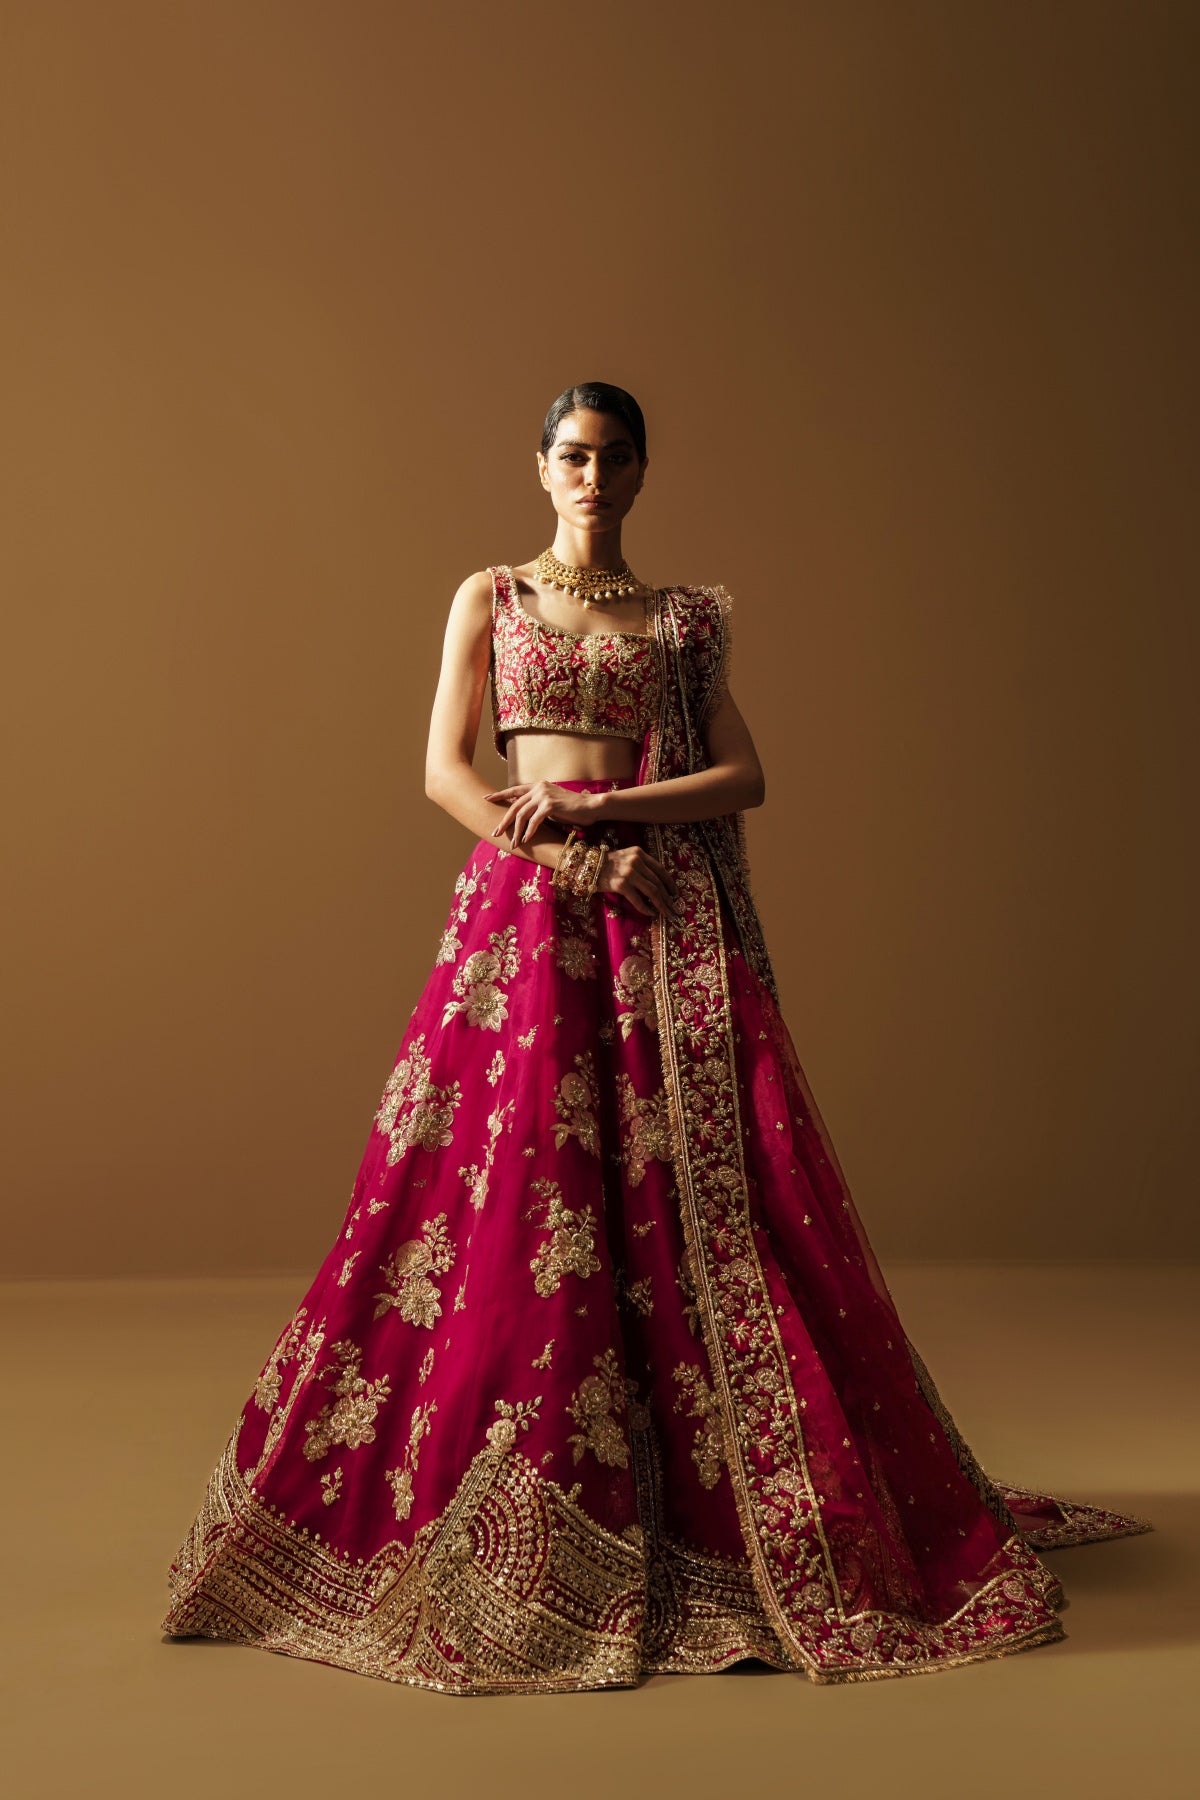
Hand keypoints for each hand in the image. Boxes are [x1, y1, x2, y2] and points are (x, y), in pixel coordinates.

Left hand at [483, 780, 601, 845]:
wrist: (591, 806)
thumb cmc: (572, 809)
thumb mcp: (550, 805)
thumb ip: (537, 806)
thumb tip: (522, 816)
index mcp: (537, 786)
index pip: (514, 790)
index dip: (499, 794)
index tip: (486, 798)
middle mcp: (538, 788)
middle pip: (514, 806)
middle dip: (504, 821)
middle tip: (495, 833)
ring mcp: (544, 795)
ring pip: (522, 814)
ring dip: (516, 831)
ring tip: (513, 843)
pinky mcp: (550, 805)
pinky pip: (534, 821)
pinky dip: (529, 832)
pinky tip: (525, 840)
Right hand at [596, 845, 681, 922]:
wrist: (585, 866)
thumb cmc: (606, 864)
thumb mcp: (626, 858)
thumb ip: (641, 865)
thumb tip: (657, 884)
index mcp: (639, 853)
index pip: (660, 869)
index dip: (670, 883)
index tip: (676, 894)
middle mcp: (636, 861)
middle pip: (658, 882)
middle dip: (668, 898)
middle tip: (675, 909)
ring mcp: (629, 873)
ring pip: (652, 891)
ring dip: (662, 905)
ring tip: (667, 913)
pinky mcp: (621, 885)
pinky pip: (638, 900)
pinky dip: (646, 908)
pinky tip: (651, 913)